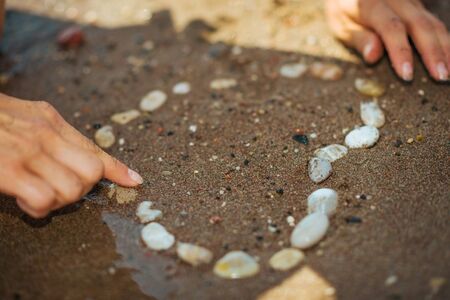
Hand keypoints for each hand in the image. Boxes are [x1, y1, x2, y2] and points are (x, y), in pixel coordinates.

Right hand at [0, 93, 142, 217]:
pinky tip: (26, 201)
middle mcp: (45, 134)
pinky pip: (44, 199)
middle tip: (59, 190)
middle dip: (81, 189)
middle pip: (91, 173)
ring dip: (59, 201)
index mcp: (50, 121)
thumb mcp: (25, 117)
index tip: (135, 181)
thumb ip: (54, 136)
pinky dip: (39, 207)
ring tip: (38, 195)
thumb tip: (86, 157)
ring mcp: (27, 151)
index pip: (95, 149)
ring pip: (73, 189)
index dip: (117, 169)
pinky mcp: (7, 169)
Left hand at [325, 0, 449, 80]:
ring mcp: (410, 2)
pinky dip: (444, 40)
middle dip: (432, 52)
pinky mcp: (417, 6)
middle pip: (419, 25)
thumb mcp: (341, 25)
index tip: (407, 75)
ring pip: (432, 23)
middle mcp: (396, 0)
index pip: (391, 28)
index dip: (401, 52)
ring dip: (444, 47)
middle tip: (440, 77)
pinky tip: (448, 57)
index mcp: (371, 5)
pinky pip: (434, 22)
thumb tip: (373, 55)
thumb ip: (359, 38)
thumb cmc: (344, 11)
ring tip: (449, 72)